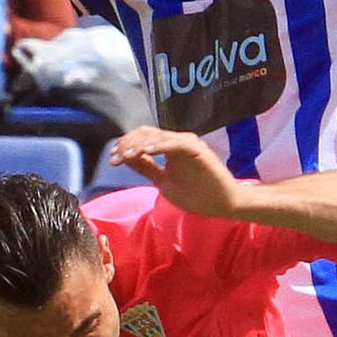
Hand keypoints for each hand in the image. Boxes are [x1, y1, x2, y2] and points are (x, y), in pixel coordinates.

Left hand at [109, 126, 240, 216]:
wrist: (224, 203)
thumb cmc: (198, 195)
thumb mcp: (164, 182)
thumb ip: (147, 169)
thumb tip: (126, 159)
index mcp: (170, 147)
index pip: (143, 138)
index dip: (125, 145)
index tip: (112, 159)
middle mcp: (177, 141)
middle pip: (146, 133)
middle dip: (127, 144)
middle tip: (115, 158)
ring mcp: (188, 143)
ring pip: (157, 136)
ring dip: (139, 145)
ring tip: (125, 156)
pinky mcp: (197, 149)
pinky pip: (174, 144)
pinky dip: (158, 146)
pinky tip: (145, 152)